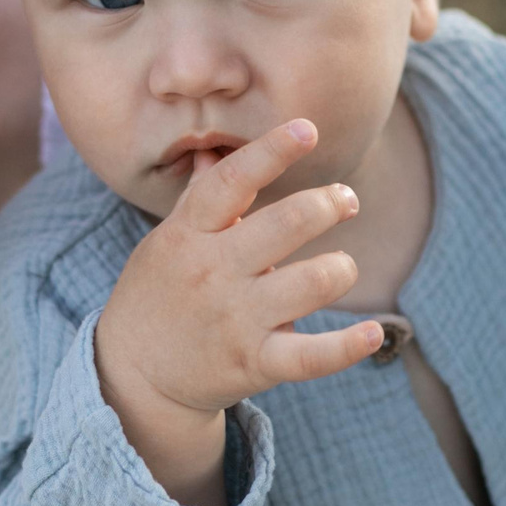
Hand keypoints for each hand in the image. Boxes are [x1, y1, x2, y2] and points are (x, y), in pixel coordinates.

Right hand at [95, 119, 381, 501]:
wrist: (132, 377)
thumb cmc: (156, 298)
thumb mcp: (165, 243)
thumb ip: (199, 200)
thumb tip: (210, 148)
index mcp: (188, 234)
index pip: (232, 181)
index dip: (272, 151)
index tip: (307, 129)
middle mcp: (213, 272)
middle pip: (287, 223)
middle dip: (329, 204)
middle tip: (346, 201)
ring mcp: (235, 320)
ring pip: (312, 281)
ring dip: (341, 268)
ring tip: (342, 267)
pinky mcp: (254, 364)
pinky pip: (312, 356)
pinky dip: (348, 345)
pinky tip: (373, 332)